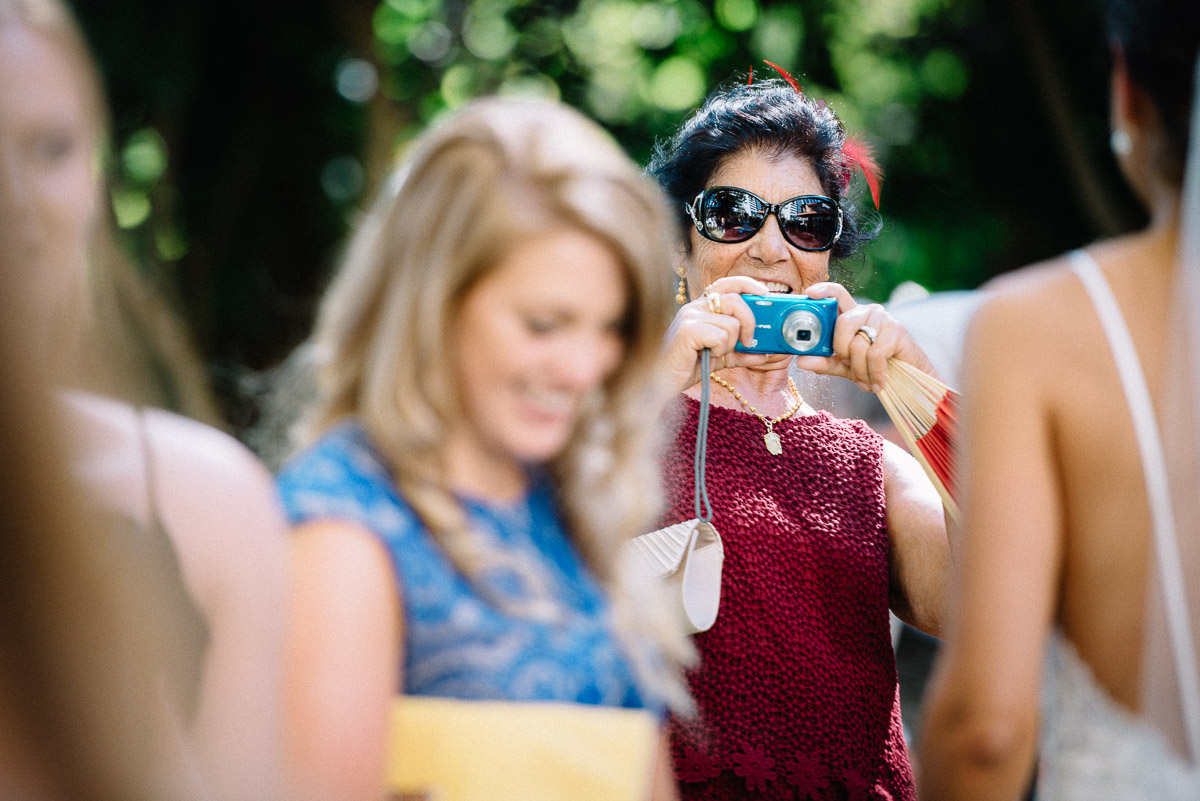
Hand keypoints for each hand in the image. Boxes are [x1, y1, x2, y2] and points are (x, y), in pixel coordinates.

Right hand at [659, 275, 773, 393]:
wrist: (662, 382)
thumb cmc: (685, 367)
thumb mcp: (719, 357)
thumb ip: (739, 352)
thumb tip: (763, 353)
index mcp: (701, 307)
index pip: (727, 284)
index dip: (748, 284)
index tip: (765, 294)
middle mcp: (694, 307)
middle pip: (735, 300)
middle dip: (750, 322)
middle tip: (749, 342)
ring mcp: (690, 317)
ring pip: (731, 324)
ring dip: (730, 344)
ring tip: (714, 353)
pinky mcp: (687, 330)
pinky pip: (721, 336)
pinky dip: (719, 350)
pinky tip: (706, 356)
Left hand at [793, 282, 938, 392]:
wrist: (910, 379)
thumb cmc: (875, 368)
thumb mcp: (845, 366)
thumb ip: (824, 362)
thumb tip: (801, 361)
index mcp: (852, 316)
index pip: (837, 294)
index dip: (824, 290)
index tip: (808, 293)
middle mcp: (867, 312)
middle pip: (843, 322)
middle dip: (840, 350)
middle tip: (848, 366)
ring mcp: (884, 318)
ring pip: (858, 343)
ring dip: (859, 369)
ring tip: (866, 381)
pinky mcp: (898, 330)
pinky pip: (875, 354)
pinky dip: (873, 373)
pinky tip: (878, 382)